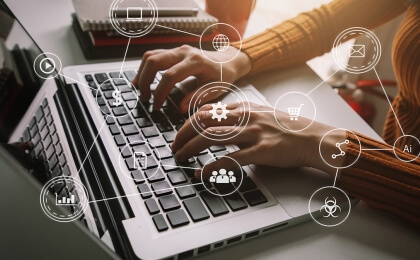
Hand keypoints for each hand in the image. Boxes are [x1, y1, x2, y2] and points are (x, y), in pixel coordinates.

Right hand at [131, 45, 251, 112]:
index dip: (160, 92)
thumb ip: (197, 98)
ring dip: (142, 72)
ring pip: (151, 56)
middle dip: (146, 80)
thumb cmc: (223, 76)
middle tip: (145, 98)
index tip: (156, 106)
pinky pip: (154, 55)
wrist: (229, 61)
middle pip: (155, 61)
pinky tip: (142, 79)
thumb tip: (180, 107)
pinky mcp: (174, 51)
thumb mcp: (215, 89)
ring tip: (140, 89)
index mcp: (195, 62)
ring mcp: (178, 50)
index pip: (170, 76)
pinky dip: (145, 67)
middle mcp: (184, 52)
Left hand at [172, 103, 344, 178]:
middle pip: (204, 121)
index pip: (207, 110)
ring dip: (190, 148)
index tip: (180, 133)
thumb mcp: (261, 114)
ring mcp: (253, 133)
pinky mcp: (262, 151)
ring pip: (212, 137)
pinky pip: (230, 159)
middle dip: (183, 134)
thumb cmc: (287, 128)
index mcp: (244, 107)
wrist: (313, 138)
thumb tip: (216, 121)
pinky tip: (201, 174)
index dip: (188, 122)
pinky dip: (211, 167)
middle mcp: (246, 117)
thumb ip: (239, 116)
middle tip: (174, 147)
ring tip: (180, 158)